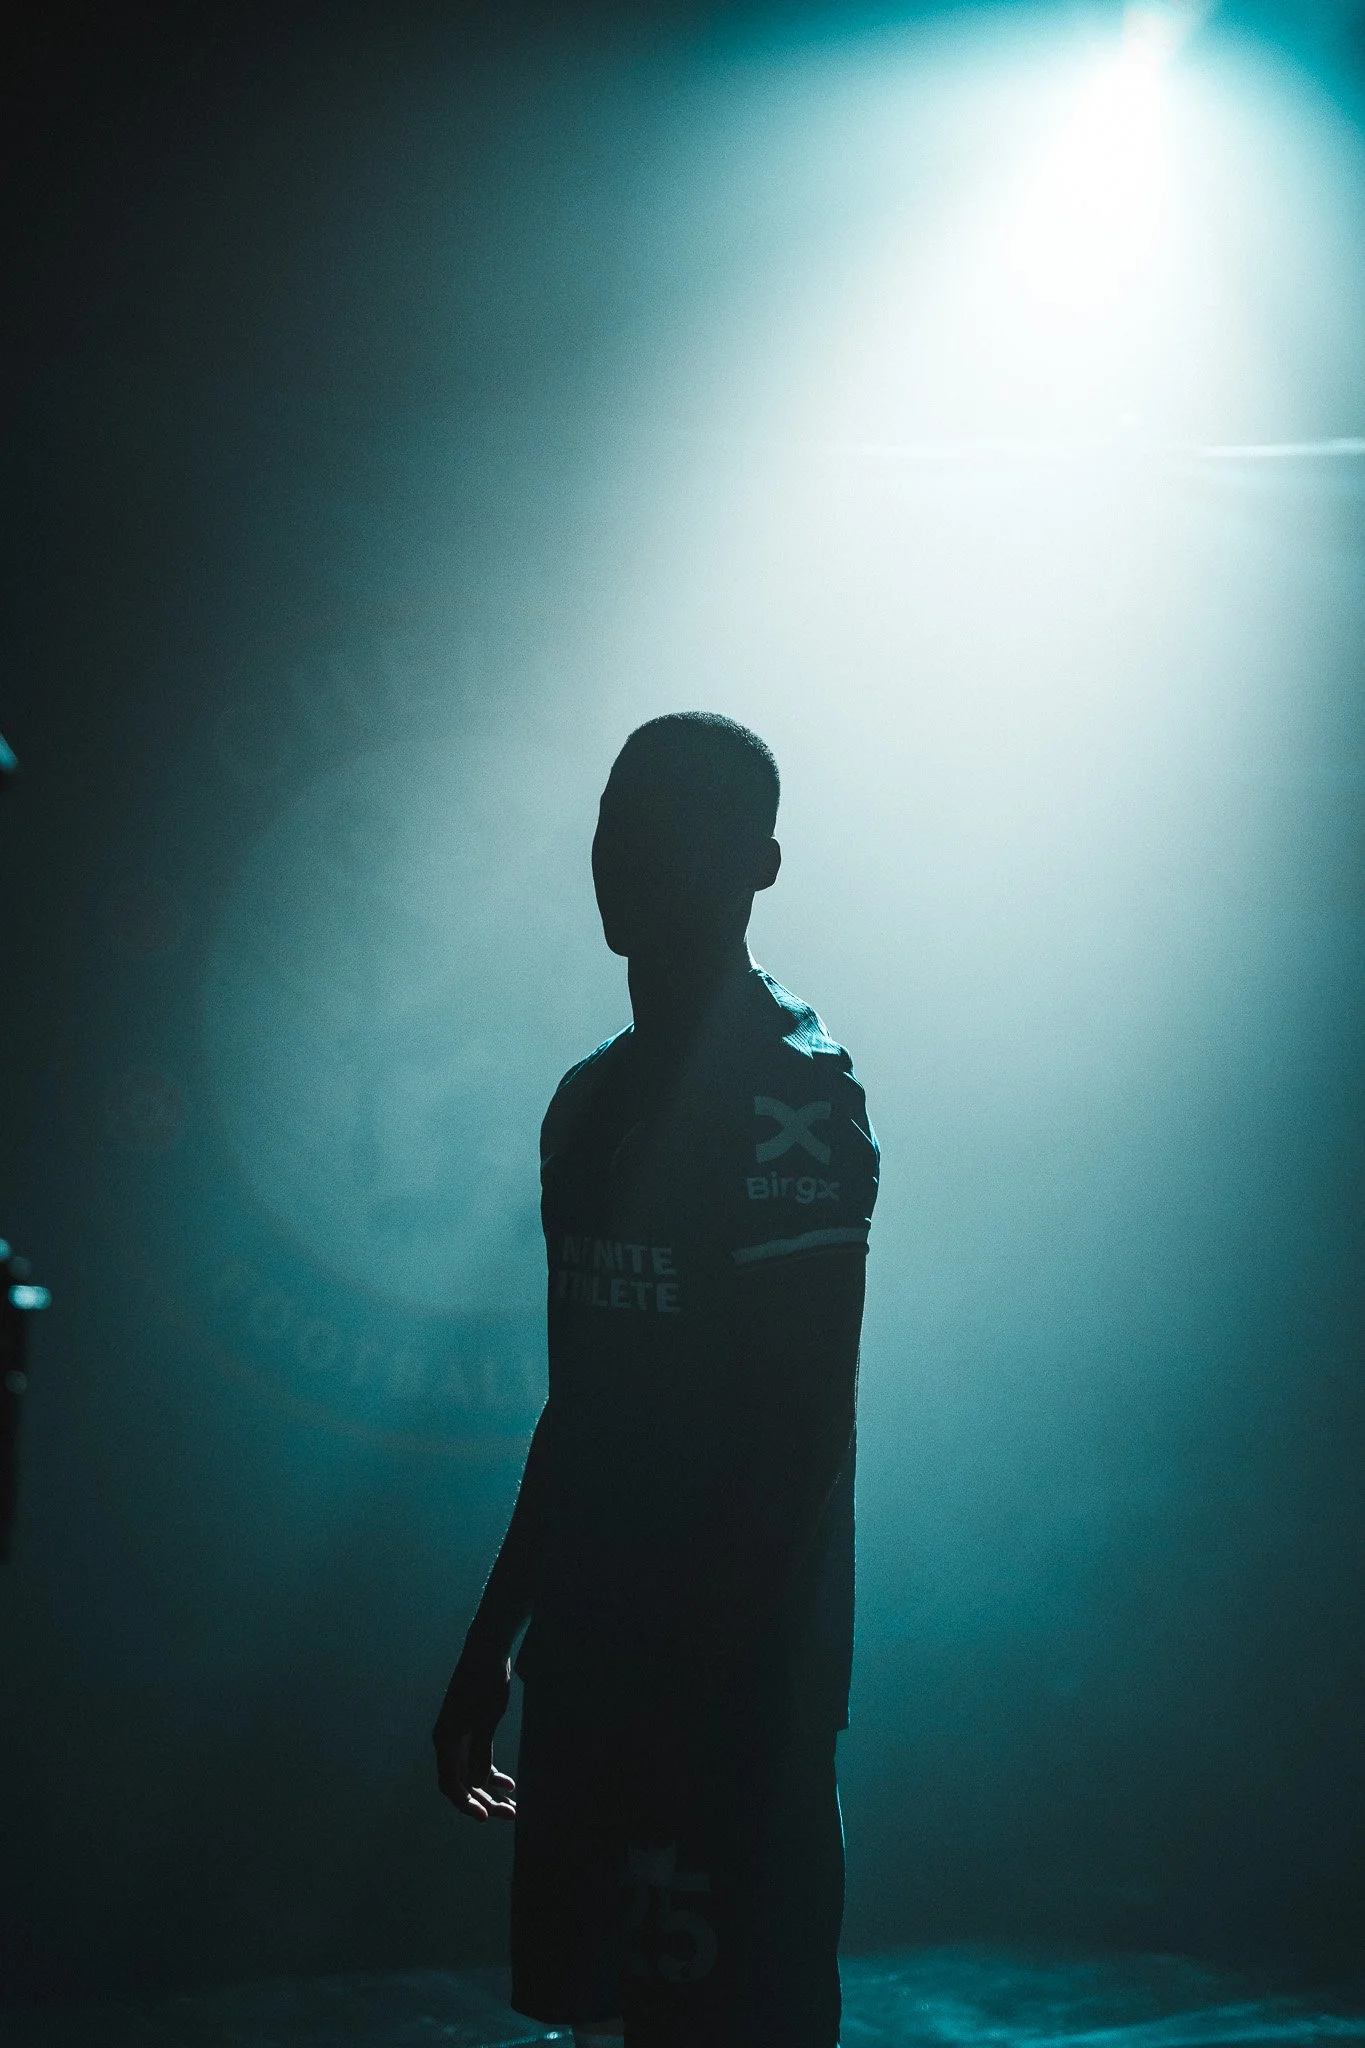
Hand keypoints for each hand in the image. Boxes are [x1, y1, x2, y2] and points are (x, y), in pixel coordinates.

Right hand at [432, 1652, 515, 1821]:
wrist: (487, 1652)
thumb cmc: (485, 1683)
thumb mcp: (486, 1719)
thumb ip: (480, 1752)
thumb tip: (475, 1783)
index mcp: (445, 1740)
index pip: (450, 1783)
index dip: (466, 1803)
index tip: (486, 1817)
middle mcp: (449, 1742)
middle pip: (462, 1783)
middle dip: (485, 1801)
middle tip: (510, 1814)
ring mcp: (460, 1737)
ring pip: (471, 1775)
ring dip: (490, 1791)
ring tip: (513, 1806)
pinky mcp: (471, 1731)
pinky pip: (478, 1760)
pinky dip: (492, 1774)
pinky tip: (510, 1784)